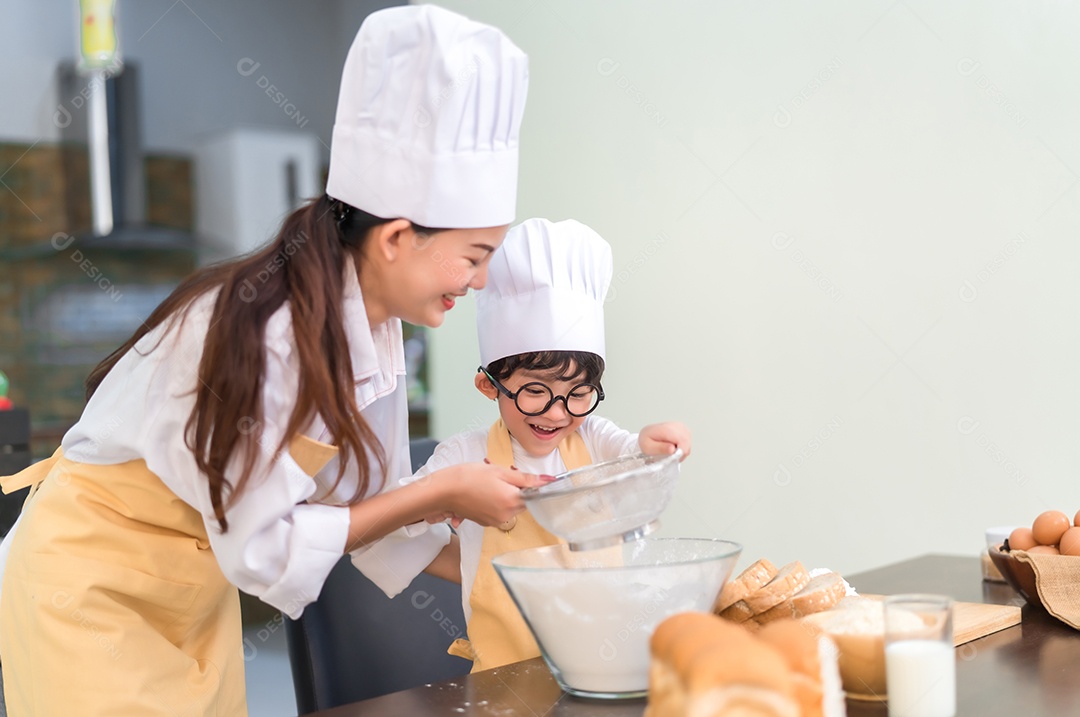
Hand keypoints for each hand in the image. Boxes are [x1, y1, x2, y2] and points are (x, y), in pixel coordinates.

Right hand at [430, 463, 553, 527]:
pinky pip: (497, 510)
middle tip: (500, 474)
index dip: (526, 483)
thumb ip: (525, 478)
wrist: (443, 491)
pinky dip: (493, 500)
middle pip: (520, 500)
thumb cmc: (468, 477)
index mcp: (512, 501)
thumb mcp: (499, 472)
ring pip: (508, 505)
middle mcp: (506, 515)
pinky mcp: (485, 522)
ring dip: (503, 493)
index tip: (518, 475)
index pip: (533, 495)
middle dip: (513, 487)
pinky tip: (482, 490)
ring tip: (488, 481)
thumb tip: (548, 481)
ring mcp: (495, 521)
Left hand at [638, 422, 691, 460]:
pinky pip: (688, 442)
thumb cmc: (646, 441)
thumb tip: (673, 449)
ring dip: (681, 451)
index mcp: (665, 429)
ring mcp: (681, 426)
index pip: (681, 440)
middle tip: (670, 456)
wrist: (647, 434)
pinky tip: (675, 448)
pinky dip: (683, 448)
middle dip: (680, 453)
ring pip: (688, 443)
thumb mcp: (648, 448)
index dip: (680, 452)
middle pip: (686, 443)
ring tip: (670, 452)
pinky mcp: (684, 429)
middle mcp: (675, 425)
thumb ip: (660, 448)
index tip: (673, 457)